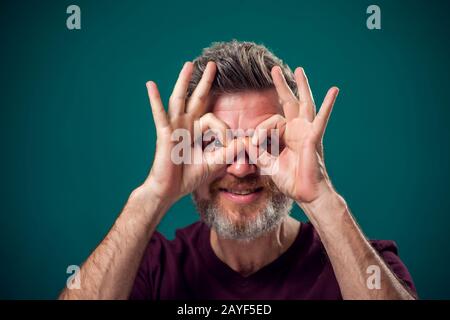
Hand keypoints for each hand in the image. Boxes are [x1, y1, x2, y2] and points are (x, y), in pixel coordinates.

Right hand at [142, 62, 236, 204]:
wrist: (170, 190)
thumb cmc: (189, 177)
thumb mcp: (215, 162)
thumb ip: (230, 151)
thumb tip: (247, 141)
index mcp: (198, 132)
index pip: (214, 119)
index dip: (224, 131)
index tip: (229, 146)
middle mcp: (186, 125)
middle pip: (197, 98)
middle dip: (206, 82)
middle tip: (213, 64)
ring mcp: (174, 127)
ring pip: (179, 99)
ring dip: (184, 81)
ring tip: (189, 65)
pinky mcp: (164, 133)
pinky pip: (159, 114)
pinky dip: (155, 99)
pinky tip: (151, 85)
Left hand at [252, 66, 338, 202]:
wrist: (305, 193)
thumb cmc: (290, 180)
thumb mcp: (267, 164)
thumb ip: (257, 152)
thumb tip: (245, 141)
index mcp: (287, 135)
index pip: (272, 121)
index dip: (260, 130)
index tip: (254, 142)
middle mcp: (297, 130)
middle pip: (290, 102)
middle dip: (282, 86)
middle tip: (273, 69)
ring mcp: (307, 131)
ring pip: (304, 103)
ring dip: (301, 86)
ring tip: (299, 70)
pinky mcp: (314, 137)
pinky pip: (321, 119)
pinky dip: (328, 104)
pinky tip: (334, 90)